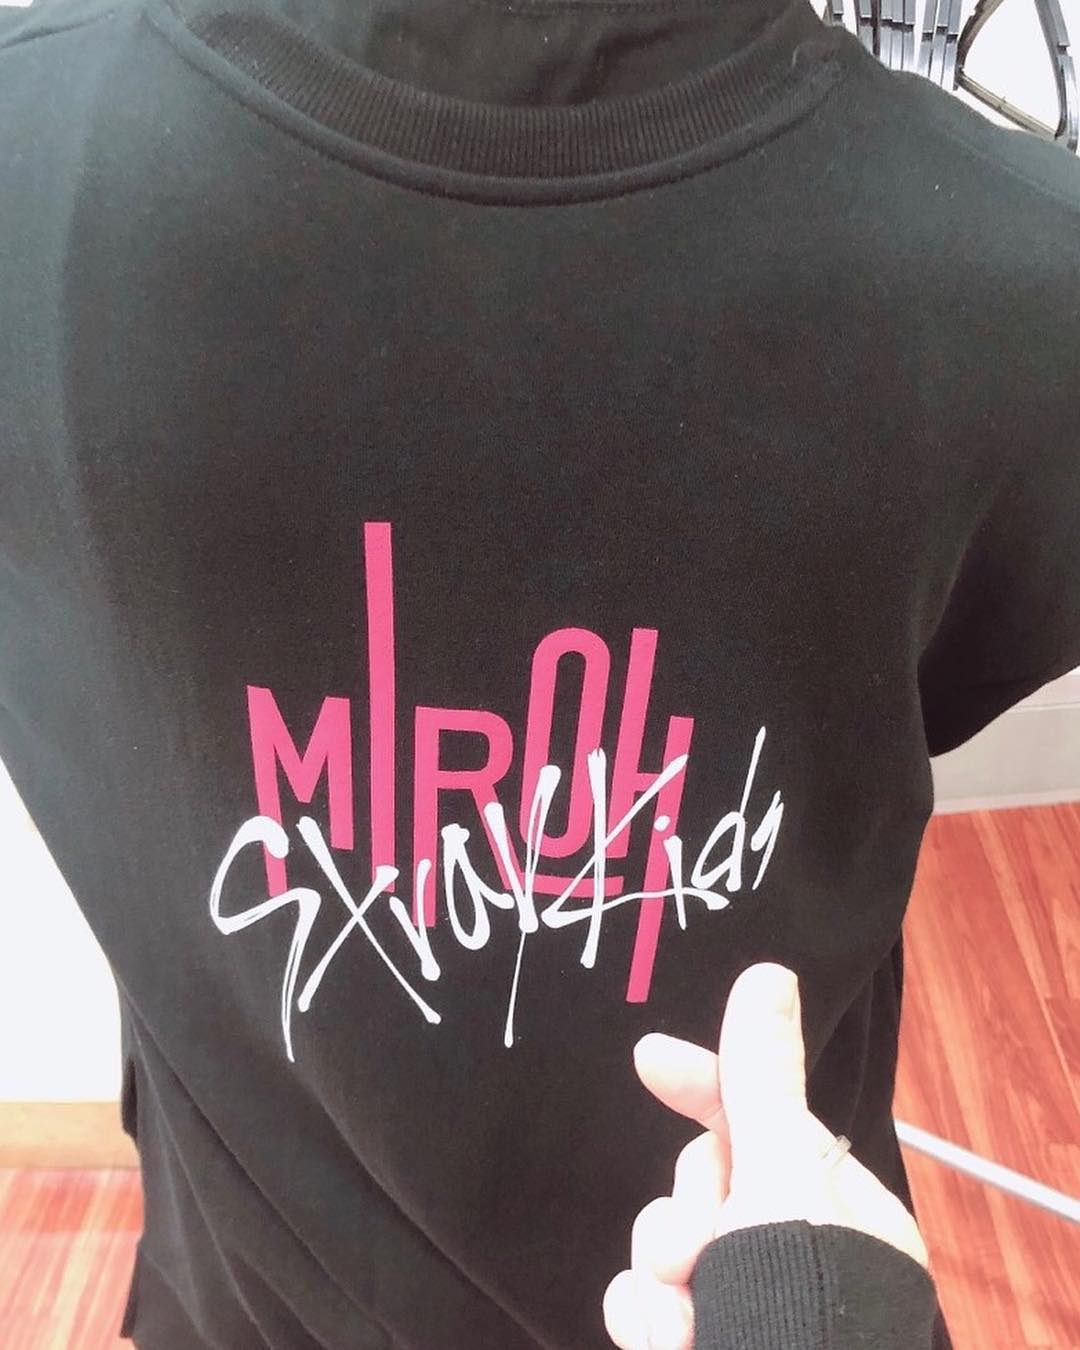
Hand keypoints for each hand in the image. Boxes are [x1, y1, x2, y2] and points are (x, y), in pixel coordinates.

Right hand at [602, 962, 929, 1349]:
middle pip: (704, 1177)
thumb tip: (768, 974)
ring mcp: (743, 1305)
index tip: (646, 1058)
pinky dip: (649, 1320)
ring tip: (685, 1306)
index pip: (764, 1116)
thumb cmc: (799, 1306)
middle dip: (688, 1203)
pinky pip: (649, 1301)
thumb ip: (761, 1080)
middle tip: (703, 1239)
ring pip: (665, 1240)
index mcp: (839, 1210)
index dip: (705, 1082)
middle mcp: (794, 1255)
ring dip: (662, 1269)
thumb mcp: (780, 1181)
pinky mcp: (698, 1345)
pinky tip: (668, 1342)